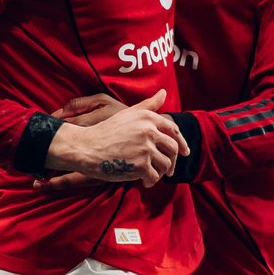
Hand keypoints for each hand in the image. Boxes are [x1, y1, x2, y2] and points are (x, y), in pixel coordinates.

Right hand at [44, 89, 188, 187]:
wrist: (88, 147)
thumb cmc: (107, 131)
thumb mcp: (128, 114)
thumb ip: (148, 105)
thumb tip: (164, 92)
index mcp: (148, 117)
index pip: (173, 130)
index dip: (182, 142)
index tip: (185, 152)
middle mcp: (149, 130)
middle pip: (173, 149)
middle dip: (173, 161)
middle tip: (168, 171)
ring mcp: (145, 148)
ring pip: (166, 164)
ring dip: (160, 173)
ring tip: (150, 175)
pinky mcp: (140, 165)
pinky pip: (154, 177)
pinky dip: (151, 182)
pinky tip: (144, 182)